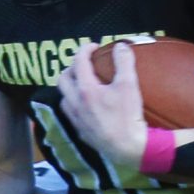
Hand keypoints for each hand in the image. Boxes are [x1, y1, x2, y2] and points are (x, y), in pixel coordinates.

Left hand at [58, 41, 149, 168]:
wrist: (127, 147)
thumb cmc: (128, 116)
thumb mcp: (129, 85)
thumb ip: (124, 62)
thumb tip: (120, 46)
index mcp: (86, 89)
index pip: (79, 62)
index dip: (85, 49)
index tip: (94, 47)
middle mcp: (75, 103)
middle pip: (63, 79)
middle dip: (72, 68)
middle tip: (85, 65)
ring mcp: (76, 119)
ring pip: (64, 97)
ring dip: (70, 87)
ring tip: (84, 84)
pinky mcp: (80, 131)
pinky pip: (70, 113)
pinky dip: (74, 103)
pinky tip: (87, 105)